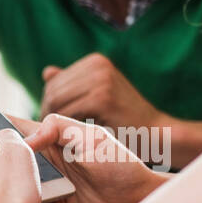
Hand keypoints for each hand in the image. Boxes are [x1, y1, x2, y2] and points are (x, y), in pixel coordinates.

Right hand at [20, 114, 166, 202]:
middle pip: (11, 166)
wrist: (139, 202)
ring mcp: (50, 190)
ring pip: (18, 193)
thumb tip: (26, 140)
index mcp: (53, 142)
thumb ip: (58, 128)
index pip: (19, 131)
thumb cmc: (123, 167)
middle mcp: (48, 166)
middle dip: (5, 171)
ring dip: (24, 197)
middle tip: (10, 176)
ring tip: (40, 199)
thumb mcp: (93, 138)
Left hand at [41, 53, 162, 132]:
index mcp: (95, 62)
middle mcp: (97, 66)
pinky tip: (71, 140)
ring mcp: (101, 80)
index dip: (47, 106)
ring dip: (52, 124)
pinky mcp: (101, 98)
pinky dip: (63, 129)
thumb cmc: (124, 119)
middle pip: (52, 92)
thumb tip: (47, 72)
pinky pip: (65, 114)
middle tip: (52, 136)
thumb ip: (72, 85)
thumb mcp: (98, 95)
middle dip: (47, 115)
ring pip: (55, 103)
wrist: (155, 133)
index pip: (54, 83)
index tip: (51, 126)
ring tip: (61, 139)